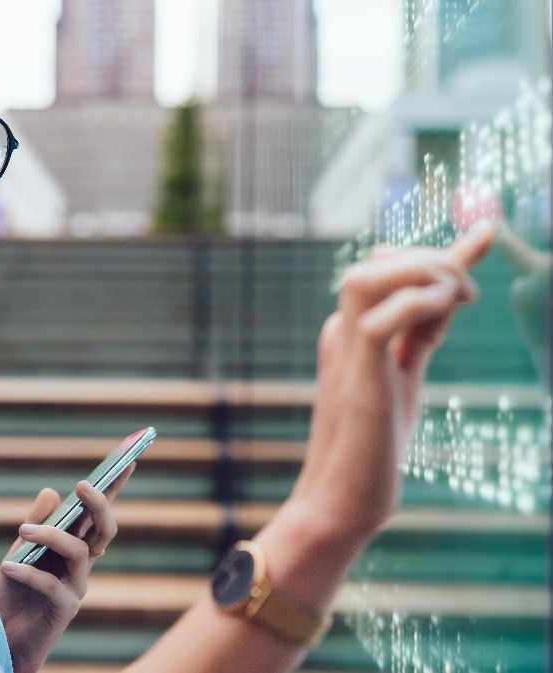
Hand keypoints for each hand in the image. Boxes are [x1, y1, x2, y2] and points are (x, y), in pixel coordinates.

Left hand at [0, 466, 133, 672]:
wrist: (4, 635)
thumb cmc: (15, 592)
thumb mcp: (20, 550)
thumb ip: (37, 523)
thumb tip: (51, 492)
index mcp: (74, 545)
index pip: (98, 513)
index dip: (115, 488)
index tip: (128, 461)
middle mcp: (83, 563)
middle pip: (104, 529)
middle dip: (99, 504)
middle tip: (82, 485)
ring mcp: (77, 585)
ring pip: (77, 551)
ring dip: (50, 535)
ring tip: (23, 530)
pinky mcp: (65, 608)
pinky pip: (51, 584)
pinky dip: (27, 572)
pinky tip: (6, 568)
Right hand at [290, 224, 494, 542]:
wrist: (344, 496)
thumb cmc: (373, 445)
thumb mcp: (405, 377)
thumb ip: (421, 336)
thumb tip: (450, 297)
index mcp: (350, 331)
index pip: (387, 271)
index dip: (437, 251)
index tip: (487, 235)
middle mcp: (341, 331)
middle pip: (379, 262)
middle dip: (436, 261)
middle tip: (473, 294)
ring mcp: (344, 348)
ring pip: (372, 275)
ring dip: (424, 273)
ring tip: (460, 299)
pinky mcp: (355, 373)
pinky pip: (379, 317)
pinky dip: (419, 303)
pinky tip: (449, 312)